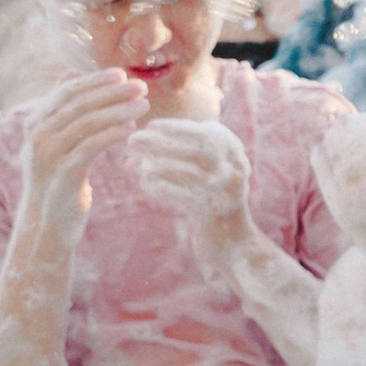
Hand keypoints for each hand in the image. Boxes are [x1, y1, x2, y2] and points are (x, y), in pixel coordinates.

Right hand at [17, 72, 147, 232]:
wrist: (46, 223)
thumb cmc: (56, 179)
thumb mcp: (54, 141)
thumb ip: (61, 110)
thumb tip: (70, 73)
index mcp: (35, 124)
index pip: (66, 92)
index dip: (94, 81)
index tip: (121, 74)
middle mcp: (38, 136)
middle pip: (78, 105)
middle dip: (111, 93)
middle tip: (140, 87)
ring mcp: (48, 155)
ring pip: (86, 123)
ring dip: (118, 111)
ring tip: (144, 106)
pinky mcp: (63, 174)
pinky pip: (91, 147)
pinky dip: (112, 134)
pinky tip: (131, 129)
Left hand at [131, 117, 255, 266]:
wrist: (230, 240)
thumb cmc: (207, 202)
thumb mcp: (195, 175)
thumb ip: (170, 162)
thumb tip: (130, 161)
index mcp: (234, 157)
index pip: (206, 134)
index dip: (177, 127)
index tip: (150, 125)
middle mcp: (235, 173)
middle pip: (197, 151)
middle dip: (162, 142)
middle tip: (133, 139)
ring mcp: (226, 194)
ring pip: (190, 172)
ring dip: (158, 164)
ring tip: (134, 162)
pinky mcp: (213, 214)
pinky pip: (184, 197)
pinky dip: (162, 188)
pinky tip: (145, 183)